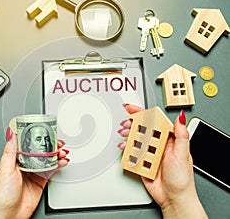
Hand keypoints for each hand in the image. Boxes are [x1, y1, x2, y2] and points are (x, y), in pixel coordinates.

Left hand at [0, 127, 68, 218]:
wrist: (9, 216)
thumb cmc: (1, 196)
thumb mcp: (4, 170)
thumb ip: (10, 151)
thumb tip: (10, 133)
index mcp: (13, 159)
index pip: (26, 143)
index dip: (36, 136)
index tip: (44, 130)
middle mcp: (24, 164)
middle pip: (39, 150)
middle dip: (49, 145)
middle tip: (58, 142)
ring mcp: (33, 172)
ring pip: (47, 159)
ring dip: (56, 154)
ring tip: (62, 151)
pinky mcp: (40, 180)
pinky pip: (51, 170)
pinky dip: (58, 165)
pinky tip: (63, 161)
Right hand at [118, 104, 207, 218]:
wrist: (173, 198)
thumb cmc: (182, 178)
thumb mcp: (183, 154)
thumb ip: (181, 135)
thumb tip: (180, 117)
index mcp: (169, 139)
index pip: (155, 121)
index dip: (143, 113)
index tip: (132, 108)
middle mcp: (158, 144)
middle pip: (142, 129)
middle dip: (132, 123)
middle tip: (126, 123)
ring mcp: (149, 153)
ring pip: (136, 139)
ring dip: (128, 135)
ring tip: (124, 134)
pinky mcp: (142, 162)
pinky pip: (132, 153)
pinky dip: (126, 149)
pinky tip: (124, 147)